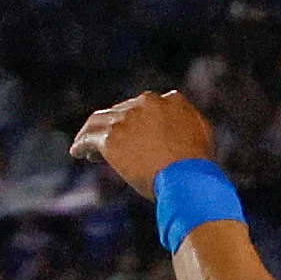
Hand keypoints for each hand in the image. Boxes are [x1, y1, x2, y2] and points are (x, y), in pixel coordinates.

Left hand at [71, 92, 218, 198]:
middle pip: (121, 111)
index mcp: (172, 101)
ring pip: (100, 120)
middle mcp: (147, 103)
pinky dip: (81, 144)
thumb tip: (180, 128)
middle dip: (113, 127)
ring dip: (92, 133)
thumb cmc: (199, 168)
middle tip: (104, 144)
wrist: (188, 179)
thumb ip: (190, 125)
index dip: (135, 120)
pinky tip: (76, 153)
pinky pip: (89, 138)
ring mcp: (128, 118)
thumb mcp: (204, 138)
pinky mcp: (111, 137)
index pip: (146, 106)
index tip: (130, 133)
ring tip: (84, 149)